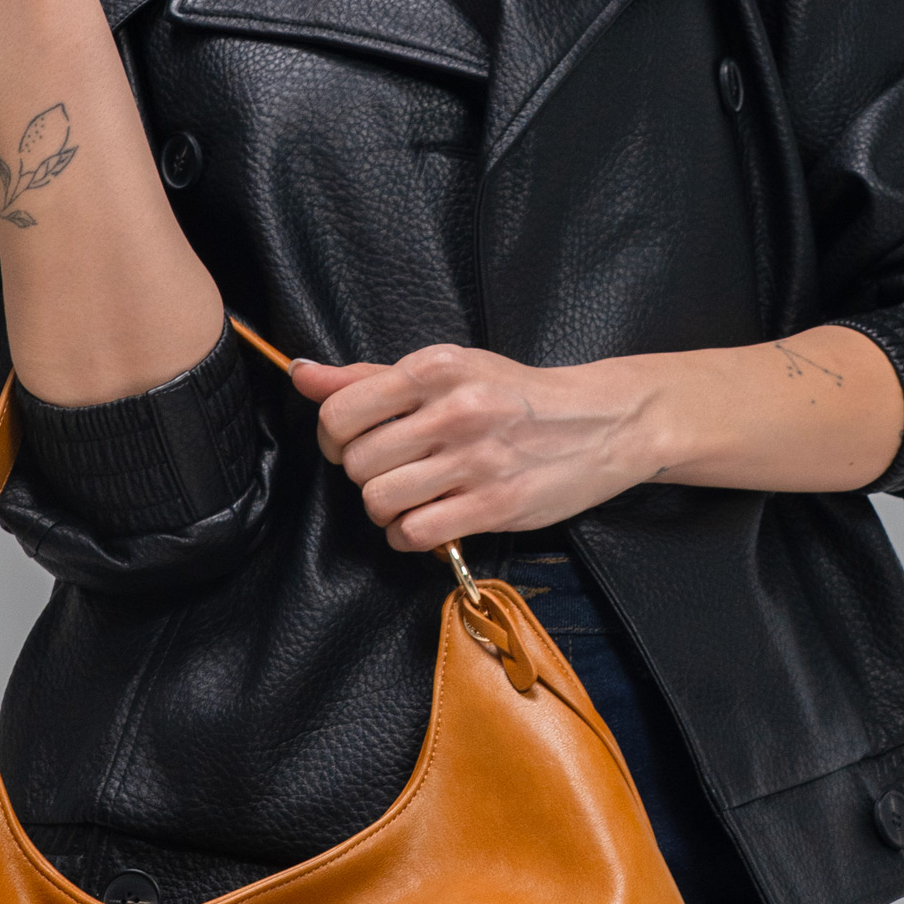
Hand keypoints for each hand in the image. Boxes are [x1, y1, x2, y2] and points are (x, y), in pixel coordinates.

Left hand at [292, 344, 652, 552]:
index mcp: (436, 369)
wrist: (601, 422)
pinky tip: (427, 520)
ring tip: (408, 497)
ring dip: (384, 508)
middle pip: (357, 462)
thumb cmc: (516, 395)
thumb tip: (302, 374)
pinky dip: (409, 534)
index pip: (341, 411)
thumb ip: (371, 376)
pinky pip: (416, 533)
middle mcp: (455, 411)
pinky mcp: (495, 504)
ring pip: (379, 501)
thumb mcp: (449, 369)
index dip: (333, 437)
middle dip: (363, 474)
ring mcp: (476, 460)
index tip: (351, 443)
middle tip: (390, 470)